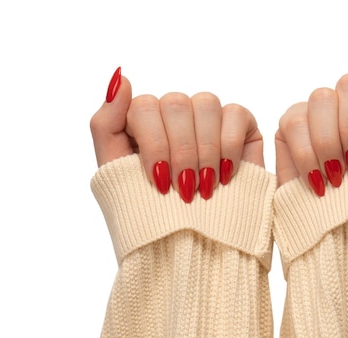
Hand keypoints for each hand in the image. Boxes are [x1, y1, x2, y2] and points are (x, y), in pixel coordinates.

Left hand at [90, 67, 263, 202]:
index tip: (158, 181)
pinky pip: (235, 113)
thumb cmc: (152, 215)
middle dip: (180, 152)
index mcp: (143, 124)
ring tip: (204, 187)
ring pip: (205, 102)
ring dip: (204, 151)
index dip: (153, 143)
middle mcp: (175, 117)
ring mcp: (208, 120)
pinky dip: (229, 146)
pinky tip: (225, 176)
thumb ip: (106, 123)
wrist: (195, 250)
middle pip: (175, 102)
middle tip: (183, 190)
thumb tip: (120, 77)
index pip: (145, 105)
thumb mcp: (115, 173)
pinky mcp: (241, 127)